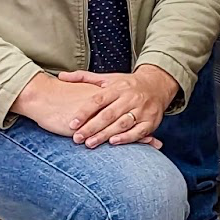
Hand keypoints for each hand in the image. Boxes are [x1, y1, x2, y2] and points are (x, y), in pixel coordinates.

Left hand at [57, 64, 177, 146]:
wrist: (158, 84)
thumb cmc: (127, 84)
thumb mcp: (108, 78)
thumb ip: (84, 78)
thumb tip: (61, 75)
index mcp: (118, 87)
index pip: (99, 99)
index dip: (84, 112)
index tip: (72, 124)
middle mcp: (131, 97)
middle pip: (109, 114)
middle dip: (92, 127)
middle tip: (77, 138)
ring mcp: (142, 109)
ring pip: (122, 123)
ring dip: (105, 134)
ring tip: (90, 143)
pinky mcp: (151, 120)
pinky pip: (139, 131)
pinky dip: (126, 137)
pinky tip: (113, 142)